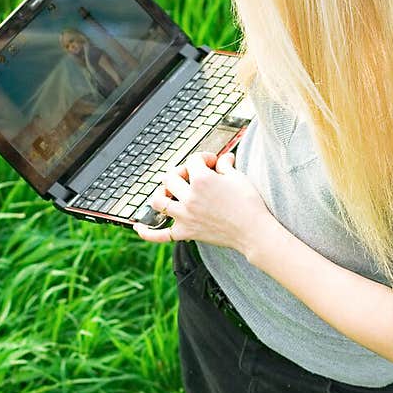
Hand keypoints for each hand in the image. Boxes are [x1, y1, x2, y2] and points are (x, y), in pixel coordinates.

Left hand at [132, 149, 272, 255]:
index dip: (203, 158)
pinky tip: (139, 226)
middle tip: (191, 176)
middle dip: (180, 172)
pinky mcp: (186, 233)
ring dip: (161, 194)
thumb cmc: (250, 204)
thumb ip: (225, 166)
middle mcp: (189, 197)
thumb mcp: (238, 178)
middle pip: (170, 177)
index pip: (193, 160)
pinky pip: (160, 234)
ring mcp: (185, 216)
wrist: (254, 232)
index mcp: (202, 180)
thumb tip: (223, 159)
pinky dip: (147, 232)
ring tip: (169, 193)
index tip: (213, 163)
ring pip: (159, 201)